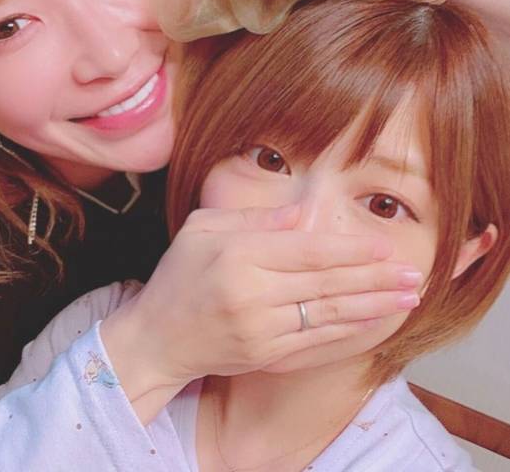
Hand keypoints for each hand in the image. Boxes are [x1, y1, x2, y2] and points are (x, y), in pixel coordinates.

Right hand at [102, 204, 421, 396]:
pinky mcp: (265, 353)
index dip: (351, 249)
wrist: (157, 338)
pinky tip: (373, 319)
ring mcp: (260, 328)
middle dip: (375, 277)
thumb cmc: (177, 276)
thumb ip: (251, 219)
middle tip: (412, 273)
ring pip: (328, 313)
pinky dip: (348, 329)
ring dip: (372, 304)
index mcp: (237, 255)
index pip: (307, 250)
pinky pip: (316, 340)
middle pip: (326, 282)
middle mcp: (252, 293)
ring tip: (407, 297)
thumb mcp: (201, 229)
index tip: (385, 246)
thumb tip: (301, 215)